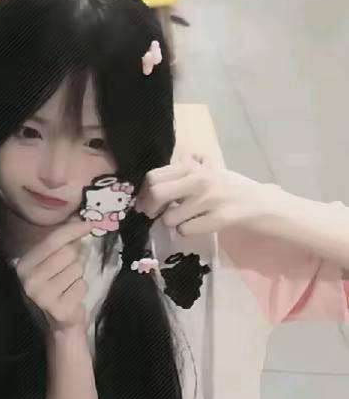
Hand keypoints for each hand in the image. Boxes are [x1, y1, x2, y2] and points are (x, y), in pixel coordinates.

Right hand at [14, 220, 102, 331]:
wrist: (58, 320)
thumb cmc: (57, 286)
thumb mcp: (53, 261)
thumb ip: (62, 241)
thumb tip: (78, 218)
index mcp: (24, 264)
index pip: (53, 240)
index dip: (74, 229)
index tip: (90, 224)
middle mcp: (29, 279)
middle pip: (67, 253)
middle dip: (76, 258)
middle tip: (70, 268)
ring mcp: (42, 296)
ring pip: (77, 269)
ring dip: (78, 275)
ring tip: (68, 284)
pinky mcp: (58, 308)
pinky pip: (81, 286)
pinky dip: (81, 289)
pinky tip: (71, 296)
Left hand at [135, 155, 276, 236]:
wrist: (254, 202)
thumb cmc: (219, 189)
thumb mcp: (198, 174)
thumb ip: (174, 176)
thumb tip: (144, 192)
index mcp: (190, 167)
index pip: (153, 177)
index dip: (143, 194)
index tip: (145, 203)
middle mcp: (199, 179)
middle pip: (156, 193)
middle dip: (150, 209)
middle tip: (154, 214)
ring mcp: (210, 198)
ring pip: (169, 218)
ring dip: (172, 223)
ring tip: (185, 218)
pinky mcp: (220, 218)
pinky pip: (185, 230)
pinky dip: (186, 231)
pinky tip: (198, 224)